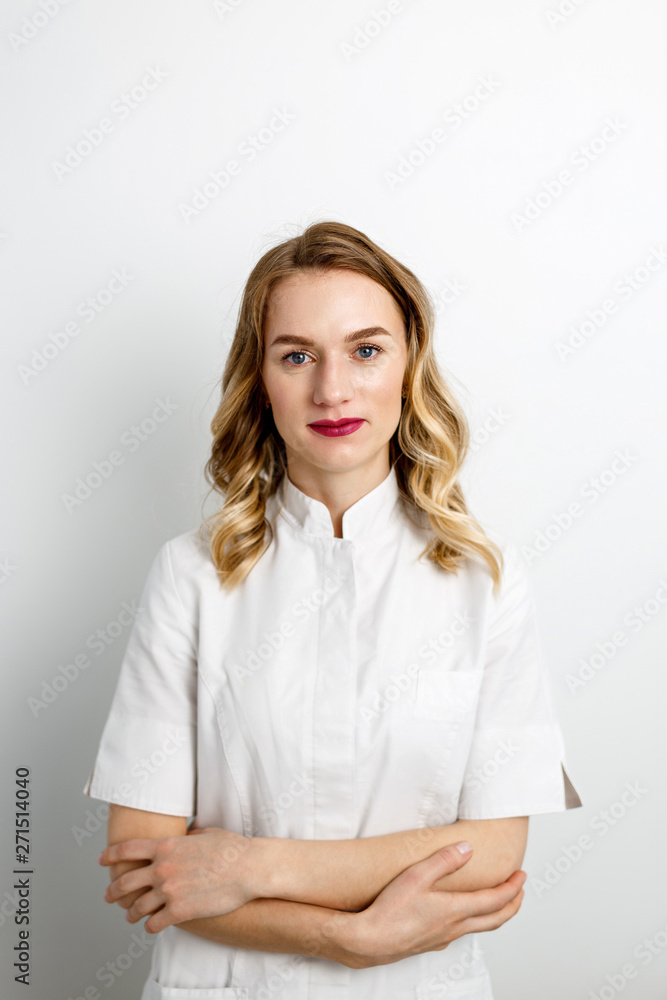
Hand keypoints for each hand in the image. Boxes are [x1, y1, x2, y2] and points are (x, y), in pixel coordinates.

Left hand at [98, 827, 255, 932]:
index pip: (126, 850)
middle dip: (113, 891)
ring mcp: (169, 891)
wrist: (249, 869)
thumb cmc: (232, 848)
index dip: (110, 855)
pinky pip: (154, 924)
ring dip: (131, 913)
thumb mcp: (206, 833)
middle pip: (125, 882)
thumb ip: (188, 836)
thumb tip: (186, 835)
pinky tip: (151, 926)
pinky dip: (150, 926)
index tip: (101, 860)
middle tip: (108, 896)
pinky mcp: (180, 911)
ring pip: (137, 907)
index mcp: (166, 846)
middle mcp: (162, 868)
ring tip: (130, 916)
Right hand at [347, 841, 525, 967]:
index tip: (522, 876)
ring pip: (480, 928)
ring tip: (498, 902)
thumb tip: (468, 848)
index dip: (512, 888)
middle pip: (495, 919)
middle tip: (520, 891)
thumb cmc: (390, 909)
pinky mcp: (431, 943)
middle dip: (512, 904)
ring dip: (495, 914)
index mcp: (455, 910)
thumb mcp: (416, 876)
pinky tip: (462, 916)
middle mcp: (454, 927)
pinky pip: (462, 933)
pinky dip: (475, 922)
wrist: (370, 941)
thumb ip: (444, 860)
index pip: (495, 900)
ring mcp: (444, 938)